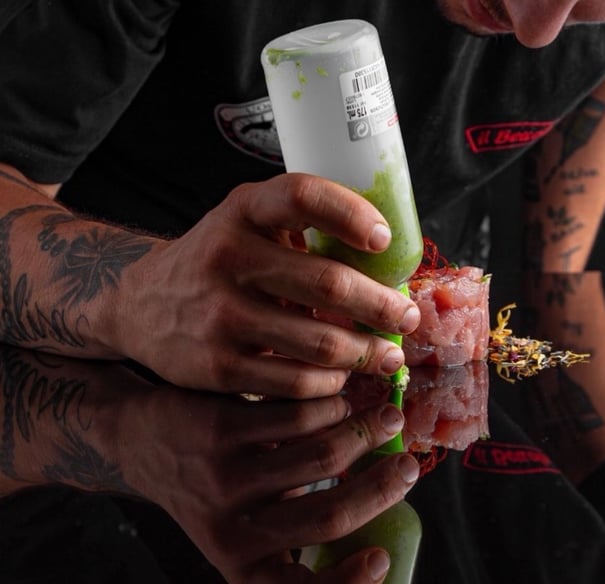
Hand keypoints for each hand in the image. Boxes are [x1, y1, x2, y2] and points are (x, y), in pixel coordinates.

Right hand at [111, 173, 420, 395]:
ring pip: (321, 342)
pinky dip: (331, 383)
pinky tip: (342, 377)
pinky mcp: (218, 365)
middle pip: (329, 283)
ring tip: (387, 355)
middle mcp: (229, 255)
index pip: (303, 195)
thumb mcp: (245, 227)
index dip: (352, 214)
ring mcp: (221, 313)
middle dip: (383, 306)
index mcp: (243, 210)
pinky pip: (296, 381)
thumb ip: (299, 233)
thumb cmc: (217, 264)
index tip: (385, 239)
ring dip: (367, 353)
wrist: (141, 309)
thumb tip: (385, 263)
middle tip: (407, 318)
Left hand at [115, 383, 419, 583]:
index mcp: (242, 563)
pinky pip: (297, 414)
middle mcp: (233, 529)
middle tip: (408, 463)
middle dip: (382, 486)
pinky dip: (330, 404)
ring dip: (364, 432)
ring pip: (320, 454)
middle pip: (330, 514)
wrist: (142, 438)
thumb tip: (381, 497)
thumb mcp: (245, 522)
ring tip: (384, 416)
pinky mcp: (220, 431)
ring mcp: (225, 478)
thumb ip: (300, 519)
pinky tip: (340, 397)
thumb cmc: (213, 485)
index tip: (382, 559)